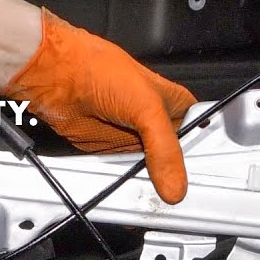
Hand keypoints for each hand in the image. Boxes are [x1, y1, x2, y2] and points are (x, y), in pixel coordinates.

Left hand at [3, 9, 196, 203]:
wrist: (57, 76)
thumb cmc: (99, 70)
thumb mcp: (146, 107)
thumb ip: (165, 149)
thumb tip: (176, 186)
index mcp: (175, 103)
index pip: (200, 133)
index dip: (203, 155)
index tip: (203, 177)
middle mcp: (156, 122)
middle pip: (176, 160)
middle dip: (174, 175)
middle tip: (174, 188)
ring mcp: (133, 138)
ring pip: (151, 171)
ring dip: (149, 181)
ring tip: (152, 189)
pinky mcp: (111, 152)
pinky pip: (124, 175)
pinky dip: (126, 183)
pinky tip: (129, 185)